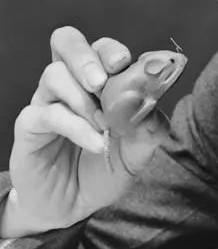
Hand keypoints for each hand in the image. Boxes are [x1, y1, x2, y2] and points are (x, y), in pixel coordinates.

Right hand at [2, 26, 166, 236]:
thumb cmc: (103, 168)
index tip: (128, 64)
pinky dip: (76, 127)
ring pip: (55, 75)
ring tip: (104, 124)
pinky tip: (96, 143)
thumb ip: (148, 129)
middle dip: (87, 56)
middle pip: (67, 42)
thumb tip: (155, 111)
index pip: (101, 49)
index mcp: (97, 80)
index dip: (112, 51)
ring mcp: (47, 101)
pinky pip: (48, 114)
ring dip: (83, 97)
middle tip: (103, 81)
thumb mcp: (136, 152)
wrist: (73, 206)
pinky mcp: (30, 126)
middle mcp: (69, 83)